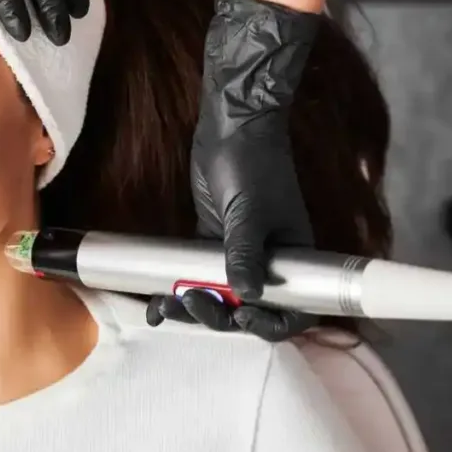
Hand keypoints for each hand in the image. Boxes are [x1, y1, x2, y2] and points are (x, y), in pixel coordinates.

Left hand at [147, 0, 321, 342]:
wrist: (231, 126)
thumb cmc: (253, 164)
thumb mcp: (250, 211)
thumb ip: (244, 254)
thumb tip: (247, 297)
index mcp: (295, 260)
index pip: (292, 311)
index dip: (269, 324)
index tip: (242, 318)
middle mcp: (270, 264)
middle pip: (247, 309)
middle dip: (219, 317)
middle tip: (188, 306)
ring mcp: (239, 255)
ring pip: (219, 297)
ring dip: (193, 309)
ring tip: (162, 310)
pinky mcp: (212, 243)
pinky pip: (198, 278)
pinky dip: (180, 290)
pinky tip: (156, 303)